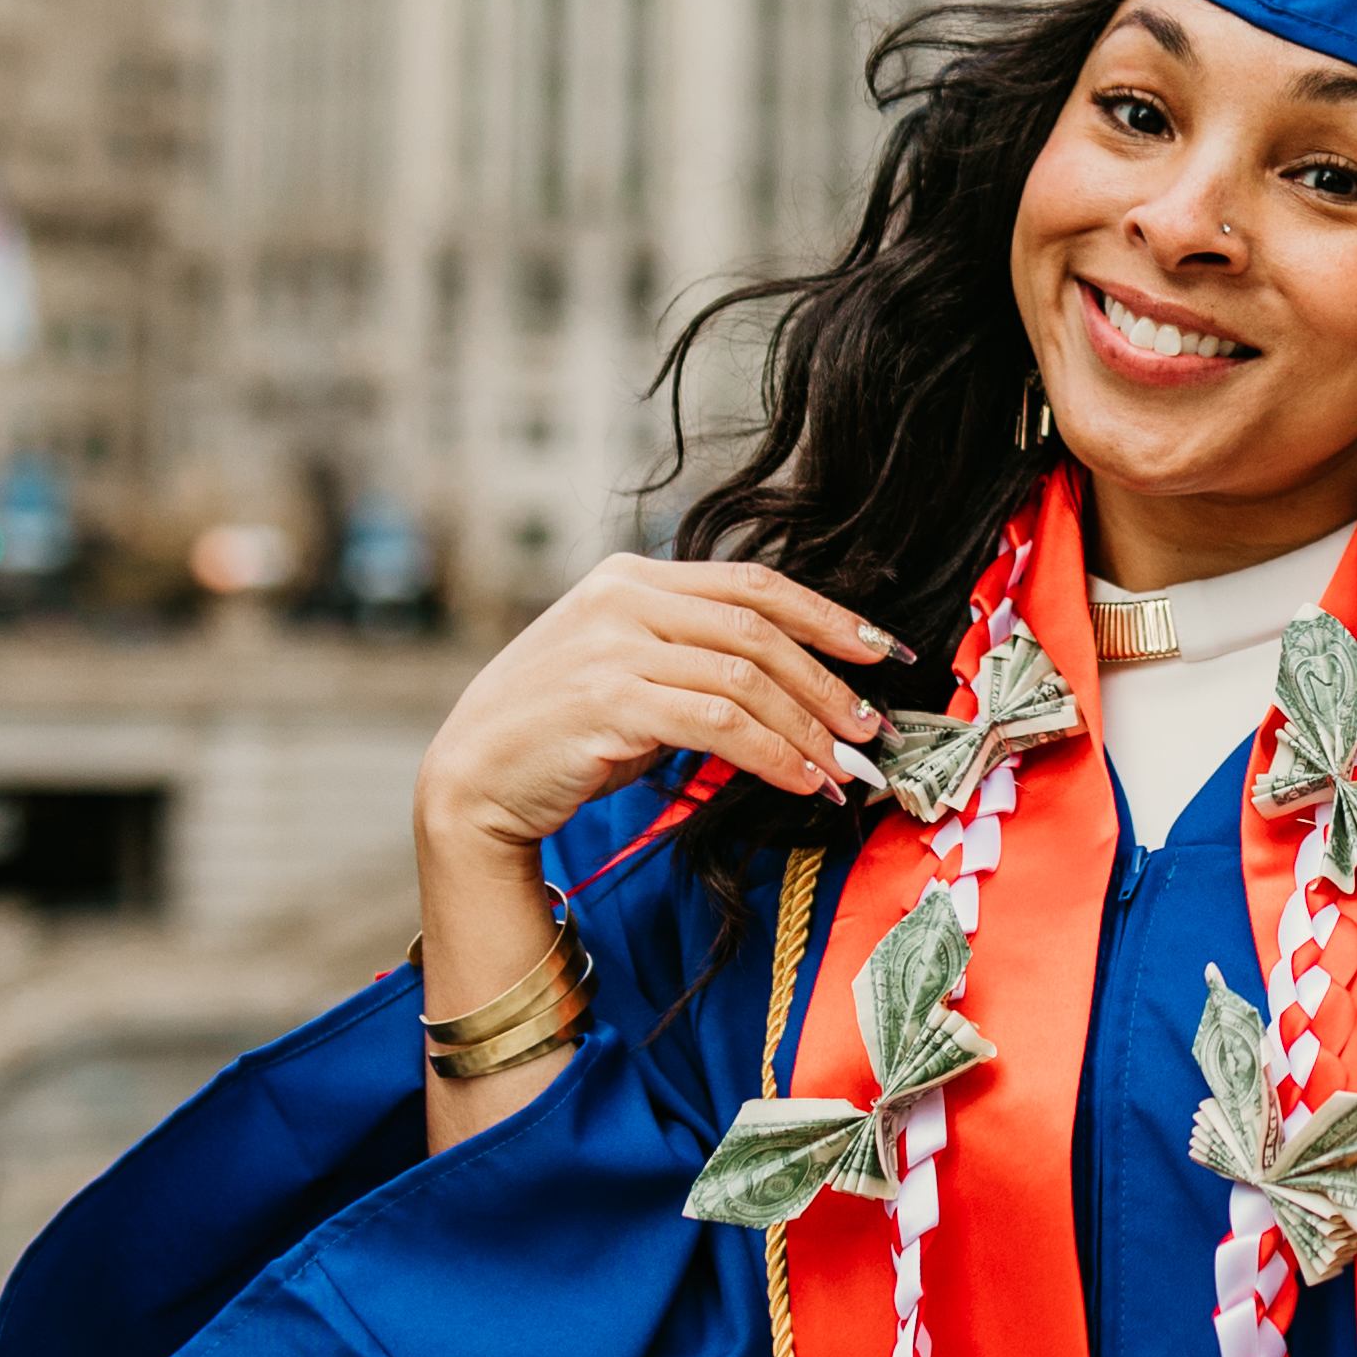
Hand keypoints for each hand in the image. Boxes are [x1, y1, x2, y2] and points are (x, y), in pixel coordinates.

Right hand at [413, 555, 903, 857]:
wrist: (472, 780)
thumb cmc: (560, 734)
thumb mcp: (628, 671)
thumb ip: (692, 656)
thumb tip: (795, 684)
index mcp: (631, 576)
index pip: (753, 584)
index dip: (828, 616)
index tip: (883, 652)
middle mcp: (622, 598)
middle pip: (758, 629)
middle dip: (828, 682)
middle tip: (871, 729)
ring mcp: (611, 646)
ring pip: (745, 677)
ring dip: (807, 728)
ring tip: (844, 769)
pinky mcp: (607, 702)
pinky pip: (718, 723)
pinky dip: (771, 754)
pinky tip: (800, 781)